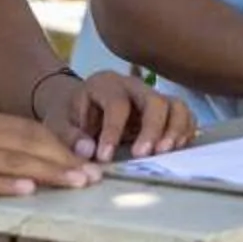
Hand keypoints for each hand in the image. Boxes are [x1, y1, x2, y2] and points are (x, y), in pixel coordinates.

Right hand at [0, 109, 98, 212]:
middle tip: (97, 177)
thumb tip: (25, 170)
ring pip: (10, 161)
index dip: (63, 146)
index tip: (91, 162)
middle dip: (66, 160)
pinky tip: (28, 192)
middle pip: (28, 144)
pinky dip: (5, 184)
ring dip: (47, 172)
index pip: (30, 132)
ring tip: (77, 183)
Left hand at [40, 70, 196, 161]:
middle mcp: (133, 86)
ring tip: (165, 153)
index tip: (104, 157)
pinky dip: (184, 132)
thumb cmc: (70, 115)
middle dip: (152, 129)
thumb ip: (69, 135)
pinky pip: (184, 116)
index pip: (117, 104)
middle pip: (154, 100)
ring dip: (175, 130)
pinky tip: (175, 150)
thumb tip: (87, 151)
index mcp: (105, 84)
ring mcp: (151, 96)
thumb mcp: (58, 122)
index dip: (113, 131)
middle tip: (143, 155)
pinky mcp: (164, 110)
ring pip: (175, 106)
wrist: (78, 106)